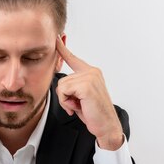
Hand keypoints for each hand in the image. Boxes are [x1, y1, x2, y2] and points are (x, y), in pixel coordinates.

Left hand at [55, 36, 123, 150]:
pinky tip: (78, 107)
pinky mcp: (86, 85)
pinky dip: (66, 102)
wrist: (106, 126)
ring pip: (62, 86)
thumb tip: (61, 84)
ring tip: (79, 106)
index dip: (63, 49)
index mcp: (91, 73)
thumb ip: (73, 87)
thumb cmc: (94, 114)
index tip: (57, 38)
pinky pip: (64, 91)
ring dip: (66, 100)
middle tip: (77, 105)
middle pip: (62, 79)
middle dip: (65, 96)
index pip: (73, 58)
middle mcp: (92, 72)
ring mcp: (90, 77)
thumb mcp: (81, 97)